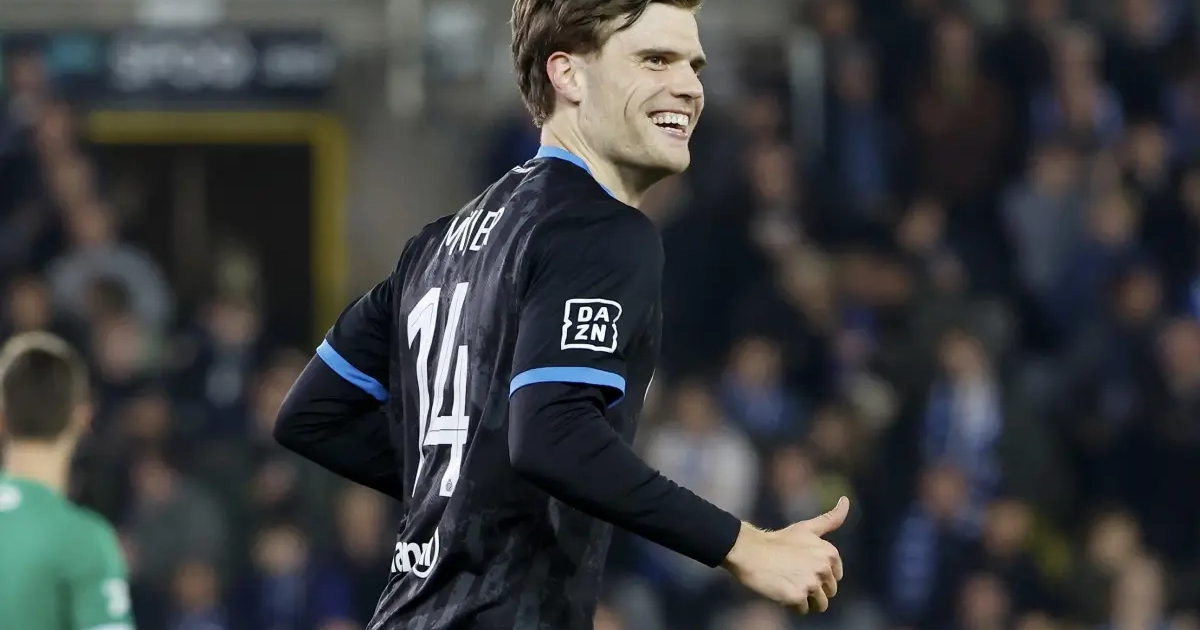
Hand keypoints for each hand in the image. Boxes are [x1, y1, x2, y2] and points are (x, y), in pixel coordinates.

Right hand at [722, 496, 849, 613]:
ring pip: (819, 605)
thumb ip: (830, 519)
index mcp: (829, 553)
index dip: (818, 575)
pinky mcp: (797, 596)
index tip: (802, 567)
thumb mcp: (806, 528)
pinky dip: (792, 605)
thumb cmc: (777, 540)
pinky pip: (802, 610)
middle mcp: (824, 568)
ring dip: (805, 600)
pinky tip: (781, 590)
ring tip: (789, 585)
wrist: (750, 551)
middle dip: (813, 588)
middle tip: (792, 576)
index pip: (835, 577)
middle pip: (828, 592)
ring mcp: (811, 583)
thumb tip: (846, 500)